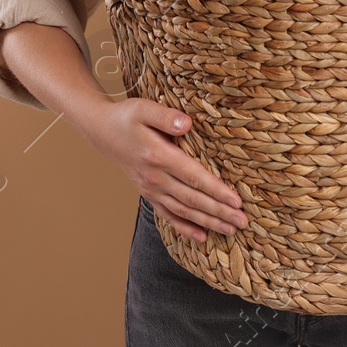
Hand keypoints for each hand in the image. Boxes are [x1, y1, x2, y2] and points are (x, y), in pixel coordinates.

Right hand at [87, 97, 248, 243]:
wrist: (103, 132)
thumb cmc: (127, 117)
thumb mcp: (144, 108)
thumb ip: (166, 116)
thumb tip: (187, 124)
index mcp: (158, 156)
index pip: (194, 176)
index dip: (216, 191)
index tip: (236, 202)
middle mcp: (155, 177)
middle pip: (193, 198)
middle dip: (219, 212)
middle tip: (243, 222)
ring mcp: (151, 188)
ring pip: (184, 210)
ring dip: (208, 222)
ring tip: (231, 230)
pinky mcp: (148, 193)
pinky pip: (168, 215)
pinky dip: (185, 227)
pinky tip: (202, 237)